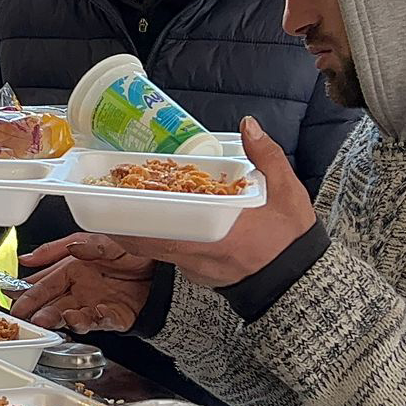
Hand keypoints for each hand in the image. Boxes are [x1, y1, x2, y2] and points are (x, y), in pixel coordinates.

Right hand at [10, 234, 156, 332]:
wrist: (162, 265)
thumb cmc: (130, 250)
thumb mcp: (93, 238)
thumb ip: (61, 247)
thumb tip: (31, 256)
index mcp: (71, 270)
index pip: (43, 283)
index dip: (27, 294)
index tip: (14, 303)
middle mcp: (80, 290)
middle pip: (54, 304)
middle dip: (40, 312)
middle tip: (28, 318)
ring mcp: (96, 305)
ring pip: (74, 316)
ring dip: (64, 319)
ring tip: (59, 318)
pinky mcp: (116, 317)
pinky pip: (104, 321)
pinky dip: (98, 319)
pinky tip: (95, 313)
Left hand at [104, 116, 317, 287]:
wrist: (298, 279)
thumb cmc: (290, 239)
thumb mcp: (287, 193)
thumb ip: (267, 157)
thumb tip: (249, 126)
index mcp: (217, 239)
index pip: (162, 236)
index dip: (132, 224)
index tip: (113, 203)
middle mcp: (198, 258)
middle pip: (148, 243)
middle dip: (123, 222)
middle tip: (107, 198)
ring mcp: (194, 270)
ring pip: (155, 250)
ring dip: (137, 230)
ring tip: (121, 203)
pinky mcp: (196, 275)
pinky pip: (168, 255)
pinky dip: (157, 238)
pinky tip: (153, 218)